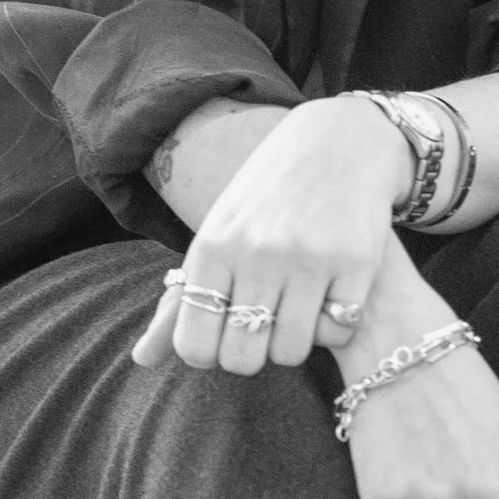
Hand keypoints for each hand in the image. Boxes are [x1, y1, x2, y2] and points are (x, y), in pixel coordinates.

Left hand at [132, 96, 409, 374]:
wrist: (339, 138)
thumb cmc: (268, 195)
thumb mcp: (218, 233)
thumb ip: (181, 297)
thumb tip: (141, 360)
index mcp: (214, 246)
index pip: (194, 346)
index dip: (208, 355)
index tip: (224, 334)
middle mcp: (258, 253)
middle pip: (242, 358)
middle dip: (252, 354)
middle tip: (264, 328)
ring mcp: (310, 257)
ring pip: (290, 351)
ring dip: (293, 342)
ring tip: (297, 313)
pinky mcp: (357, 260)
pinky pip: (338, 330)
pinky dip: (334, 325)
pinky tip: (332, 296)